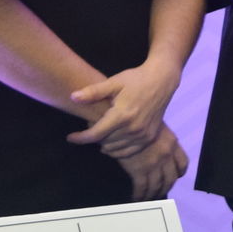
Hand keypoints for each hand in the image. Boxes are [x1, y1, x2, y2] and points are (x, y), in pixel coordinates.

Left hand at [66, 61, 181, 158]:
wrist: (162, 79)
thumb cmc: (136, 79)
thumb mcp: (114, 82)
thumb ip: (93, 92)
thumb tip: (72, 97)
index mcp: (122, 115)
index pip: (95, 134)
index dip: (80, 138)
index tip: (70, 137)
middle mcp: (133, 128)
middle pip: (104, 142)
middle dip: (94, 137)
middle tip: (91, 126)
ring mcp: (143, 134)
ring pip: (115, 149)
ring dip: (104, 144)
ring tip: (101, 134)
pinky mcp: (150, 137)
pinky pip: (129, 152)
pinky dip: (118, 151)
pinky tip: (112, 144)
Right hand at [115, 124, 187, 200]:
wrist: (123, 123)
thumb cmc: (137, 122)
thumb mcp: (157, 129)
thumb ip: (163, 142)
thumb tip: (159, 154)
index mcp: (173, 143)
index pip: (183, 163)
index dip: (179, 173)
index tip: (175, 177)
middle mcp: (167, 155)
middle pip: (171, 178)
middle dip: (166, 188)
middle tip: (160, 193)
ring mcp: (154, 164)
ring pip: (157, 186)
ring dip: (153, 195)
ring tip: (148, 198)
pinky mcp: (139, 170)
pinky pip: (142, 188)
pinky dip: (140, 195)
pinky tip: (136, 198)